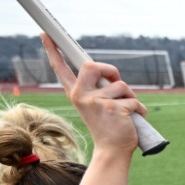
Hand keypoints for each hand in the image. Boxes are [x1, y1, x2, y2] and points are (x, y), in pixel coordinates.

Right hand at [42, 35, 140, 155]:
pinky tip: (133, 121)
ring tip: (126, 114)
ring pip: (121, 85)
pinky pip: (134, 100)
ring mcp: (95, 102)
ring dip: (131, 97)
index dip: (53, 51)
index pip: (61, 69)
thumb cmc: (109, 127)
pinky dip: (140, 110)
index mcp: (76, 94)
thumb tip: (110, 75)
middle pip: (91, 65)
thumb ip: (99, 89)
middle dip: (110, 71)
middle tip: (117, 85)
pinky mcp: (112, 108)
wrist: (112, 151)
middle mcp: (80, 96)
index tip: (45, 34)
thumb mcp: (98, 105)